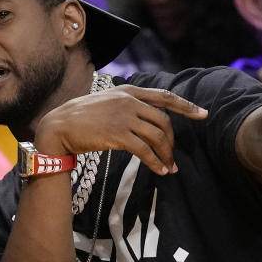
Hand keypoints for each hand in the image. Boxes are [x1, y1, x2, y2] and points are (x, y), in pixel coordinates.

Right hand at [35, 85, 207, 174]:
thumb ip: (125, 104)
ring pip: (157, 137)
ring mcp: (124, 117)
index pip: (165, 97)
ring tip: (169, 168)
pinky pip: (145, 150)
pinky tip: (159, 171)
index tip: (203, 114)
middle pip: (164, 121)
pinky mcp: (118, 135)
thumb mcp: (106, 102)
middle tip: (173, 157)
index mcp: (128, 90)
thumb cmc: (79, 117)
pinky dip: (155, 162)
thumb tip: (143, 117)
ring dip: (166, 155)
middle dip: (173, 141)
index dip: (186, 106)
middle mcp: (129, 101)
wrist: (58, 126)